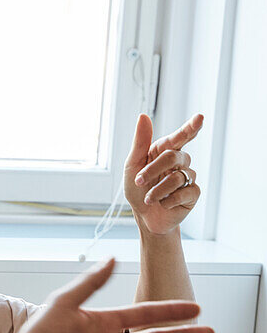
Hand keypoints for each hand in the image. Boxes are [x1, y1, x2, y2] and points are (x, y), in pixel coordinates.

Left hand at [125, 113, 201, 236]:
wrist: (144, 216)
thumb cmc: (138, 188)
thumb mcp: (132, 165)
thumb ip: (140, 142)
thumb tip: (143, 116)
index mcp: (165, 150)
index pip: (180, 136)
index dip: (190, 127)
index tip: (199, 118)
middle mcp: (180, 161)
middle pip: (173, 156)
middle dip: (153, 169)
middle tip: (139, 181)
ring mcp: (188, 177)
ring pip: (177, 178)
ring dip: (158, 190)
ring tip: (149, 198)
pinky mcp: (193, 194)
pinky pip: (185, 193)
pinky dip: (169, 200)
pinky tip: (164, 204)